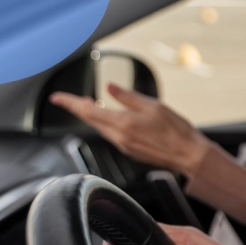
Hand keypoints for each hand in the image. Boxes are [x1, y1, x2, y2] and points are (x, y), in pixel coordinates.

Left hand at [50, 83, 210, 176]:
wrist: (189, 155)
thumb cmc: (176, 131)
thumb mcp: (153, 106)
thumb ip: (128, 97)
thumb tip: (110, 89)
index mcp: (122, 123)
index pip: (87, 111)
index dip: (70, 103)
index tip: (56, 98)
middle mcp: (119, 137)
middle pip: (91, 121)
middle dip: (80, 108)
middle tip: (73, 99)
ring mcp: (124, 146)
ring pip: (101, 128)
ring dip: (94, 116)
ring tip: (91, 104)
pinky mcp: (131, 150)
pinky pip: (112, 135)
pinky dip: (106, 124)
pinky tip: (112, 118)